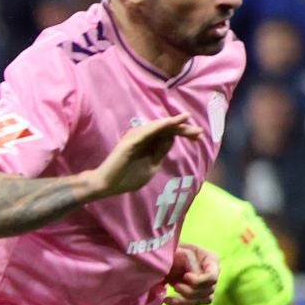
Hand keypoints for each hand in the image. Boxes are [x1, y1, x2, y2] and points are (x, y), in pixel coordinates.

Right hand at [86, 114, 202, 198]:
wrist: (105, 185)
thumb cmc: (125, 178)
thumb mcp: (151, 167)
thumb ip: (160, 153)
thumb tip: (171, 140)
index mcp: (149, 144)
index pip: (169, 135)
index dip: (184, 133)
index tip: (198, 137)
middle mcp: (143, 138)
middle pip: (167, 129)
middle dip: (184, 128)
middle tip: (199, 131)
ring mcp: (136, 138)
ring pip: (159, 127)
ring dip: (174, 123)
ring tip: (187, 120)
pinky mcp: (131, 140)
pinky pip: (148, 131)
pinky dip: (160, 125)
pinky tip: (171, 122)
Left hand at [164, 242, 217, 304]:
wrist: (165, 258)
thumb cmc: (174, 251)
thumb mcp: (182, 251)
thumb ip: (190, 262)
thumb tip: (195, 277)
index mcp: (211, 260)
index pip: (213, 277)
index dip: (200, 281)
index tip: (186, 276)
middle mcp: (213, 273)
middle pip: (209, 290)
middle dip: (190, 291)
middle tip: (175, 286)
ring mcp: (207, 285)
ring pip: (205, 299)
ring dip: (186, 299)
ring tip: (173, 289)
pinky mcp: (198, 294)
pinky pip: (194, 303)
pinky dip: (180, 304)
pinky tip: (167, 300)